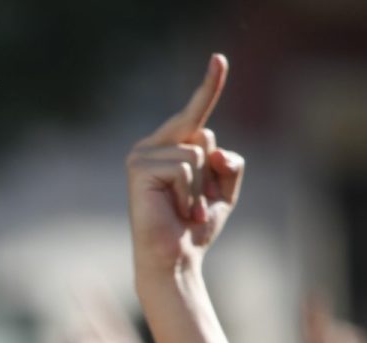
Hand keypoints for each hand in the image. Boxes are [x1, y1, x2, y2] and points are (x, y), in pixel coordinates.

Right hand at [126, 54, 242, 284]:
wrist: (175, 260)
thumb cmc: (194, 228)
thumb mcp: (224, 190)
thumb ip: (228, 163)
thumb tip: (211, 148)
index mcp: (168, 148)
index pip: (196, 114)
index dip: (210, 86)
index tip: (219, 58)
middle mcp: (151, 147)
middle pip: (203, 134)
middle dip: (209, 173)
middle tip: (190, 206)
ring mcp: (141, 155)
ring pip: (196, 153)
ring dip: (198, 189)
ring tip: (183, 211)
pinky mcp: (139, 167)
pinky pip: (185, 167)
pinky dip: (187, 194)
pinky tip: (175, 212)